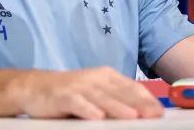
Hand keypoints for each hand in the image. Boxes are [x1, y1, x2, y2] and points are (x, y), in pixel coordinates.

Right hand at [16, 66, 164, 119]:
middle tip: (154, 115)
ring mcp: (79, 86)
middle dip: (139, 104)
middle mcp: (95, 78)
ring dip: (118, 107)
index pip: (131, 87)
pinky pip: (77, 103)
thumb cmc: (71, 93)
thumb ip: (116, 100)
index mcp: (107, 76)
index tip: (159, 111)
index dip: (146, 99)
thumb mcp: (96, 93)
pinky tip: (97, 117)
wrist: (34, 87)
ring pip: (102, 98)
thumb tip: (141, 112)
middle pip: (120, 92)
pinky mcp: (62, 96)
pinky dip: (87, 109)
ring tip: (132, 117)